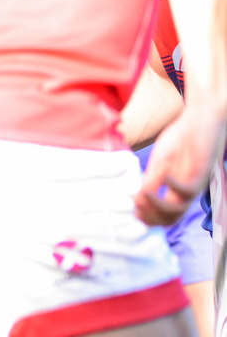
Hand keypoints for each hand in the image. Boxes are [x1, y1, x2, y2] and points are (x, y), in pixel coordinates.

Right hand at [136, 100, 226, 224]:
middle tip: (137, 208)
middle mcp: (186, 191)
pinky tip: (163, 175)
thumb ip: (150, 182)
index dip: (147, 218)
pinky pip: (187, 190)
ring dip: (158, 207)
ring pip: (178, 210)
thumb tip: (137, 201)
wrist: (200, 117)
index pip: (164, 216)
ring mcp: (195, 183)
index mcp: (176, 190)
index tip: (133, 210)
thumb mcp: (159, 163)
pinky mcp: (202, 172)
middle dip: (151, 218)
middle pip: (171, 219)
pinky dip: (172, 187)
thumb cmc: (180, 138)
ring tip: (143, 194)